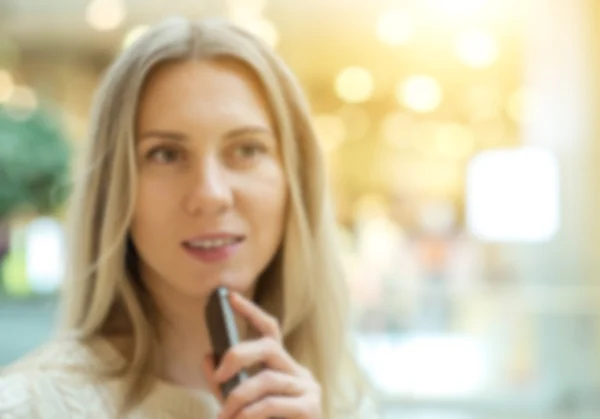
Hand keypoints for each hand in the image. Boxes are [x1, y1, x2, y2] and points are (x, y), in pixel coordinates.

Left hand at [202, 292, 321, 418]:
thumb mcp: (239, 406)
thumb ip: (225, 384)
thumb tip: (207, 357)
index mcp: (283, 368)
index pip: (269, 330)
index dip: (250, 312)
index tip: (229, 296)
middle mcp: (298, 372)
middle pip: (269, 345)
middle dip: (239, 354)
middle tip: (219, 375)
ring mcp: (308, 389)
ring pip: (266, 378)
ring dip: (238, 398)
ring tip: (224, 416)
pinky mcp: (311, 408)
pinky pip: (272, 403)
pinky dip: (250, 414)